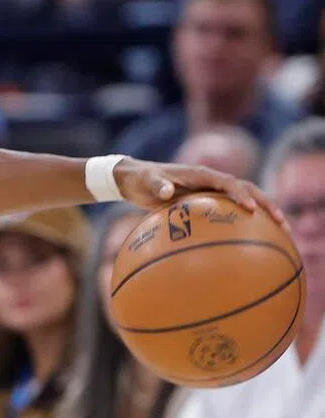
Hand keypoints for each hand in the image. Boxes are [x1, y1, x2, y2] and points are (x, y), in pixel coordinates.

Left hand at [115, 159, 286, 230]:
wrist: (137, 180)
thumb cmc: (141, 180)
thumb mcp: (146, 182)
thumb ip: (157, 185)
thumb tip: (167, 191)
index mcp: (201, 174)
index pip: (228, 182)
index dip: (240, 194)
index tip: (249, 209)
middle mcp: (211, 181)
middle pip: (247, 190)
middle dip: (266, 205)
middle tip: (281, 223)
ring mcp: (211, 192)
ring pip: (244, 200)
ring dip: (263, 214)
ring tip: (281, 233)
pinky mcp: (207, 202)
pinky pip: (229, 213)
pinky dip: (243, 224)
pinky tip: (251, 243)